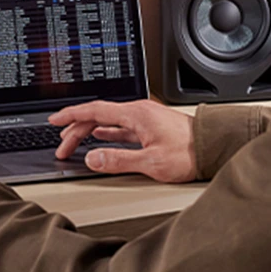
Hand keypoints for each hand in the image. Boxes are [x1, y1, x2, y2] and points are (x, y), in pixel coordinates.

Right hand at [49, 99, 195, 182]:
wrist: (215, 147)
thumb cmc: (190, 152)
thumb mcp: (151, 161)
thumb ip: (118, 159)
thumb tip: (92, 158)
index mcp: (135, 114)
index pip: (94, 110)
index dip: (71, 115)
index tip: (55, 120)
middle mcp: (138, 112)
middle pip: (97, 116)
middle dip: (75, 129)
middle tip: (62, 145)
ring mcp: (144, 119)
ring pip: (108, 122)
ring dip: (88, 131)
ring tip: (74, 143)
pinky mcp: (150, 128)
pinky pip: (119, 127)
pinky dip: (104, 132)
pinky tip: (100, 137)